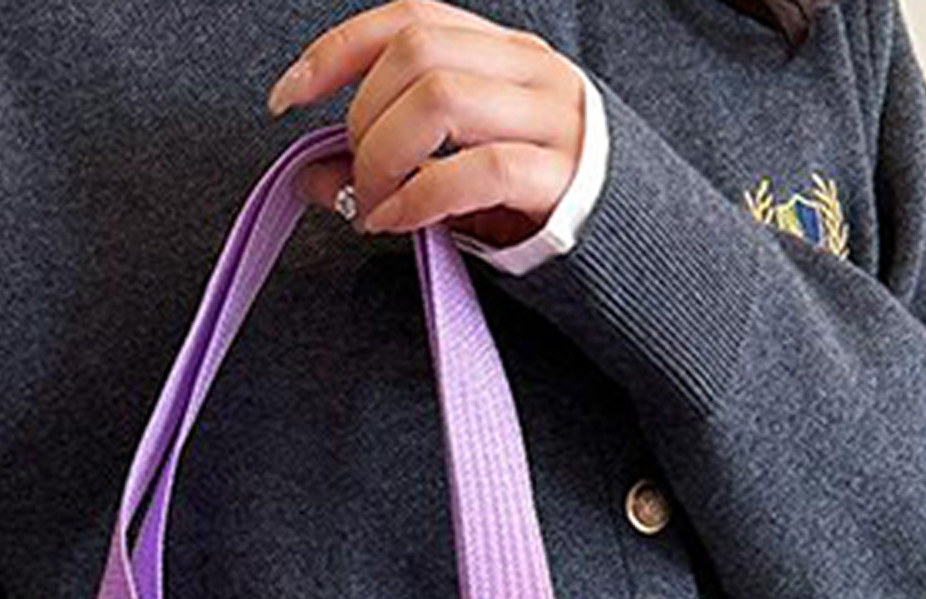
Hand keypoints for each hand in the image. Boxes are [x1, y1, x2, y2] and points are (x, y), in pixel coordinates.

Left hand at [268, 0, 583, 248]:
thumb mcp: (455, 177)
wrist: (636, 248)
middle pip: (415, 54)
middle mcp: (527, 71)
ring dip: (385, 156)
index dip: (337, 51)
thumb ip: (387, 170)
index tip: (288, 96)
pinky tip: (400, 223)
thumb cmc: (538, 208)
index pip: (409, 17)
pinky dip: (420, 196)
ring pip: (439, 97)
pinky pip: (476, 169)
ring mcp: (550, 120)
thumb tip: (310, 178)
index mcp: (501, 55)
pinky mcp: (560, 177)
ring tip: (377, 207)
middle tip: (356, 179)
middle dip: (362, 118)